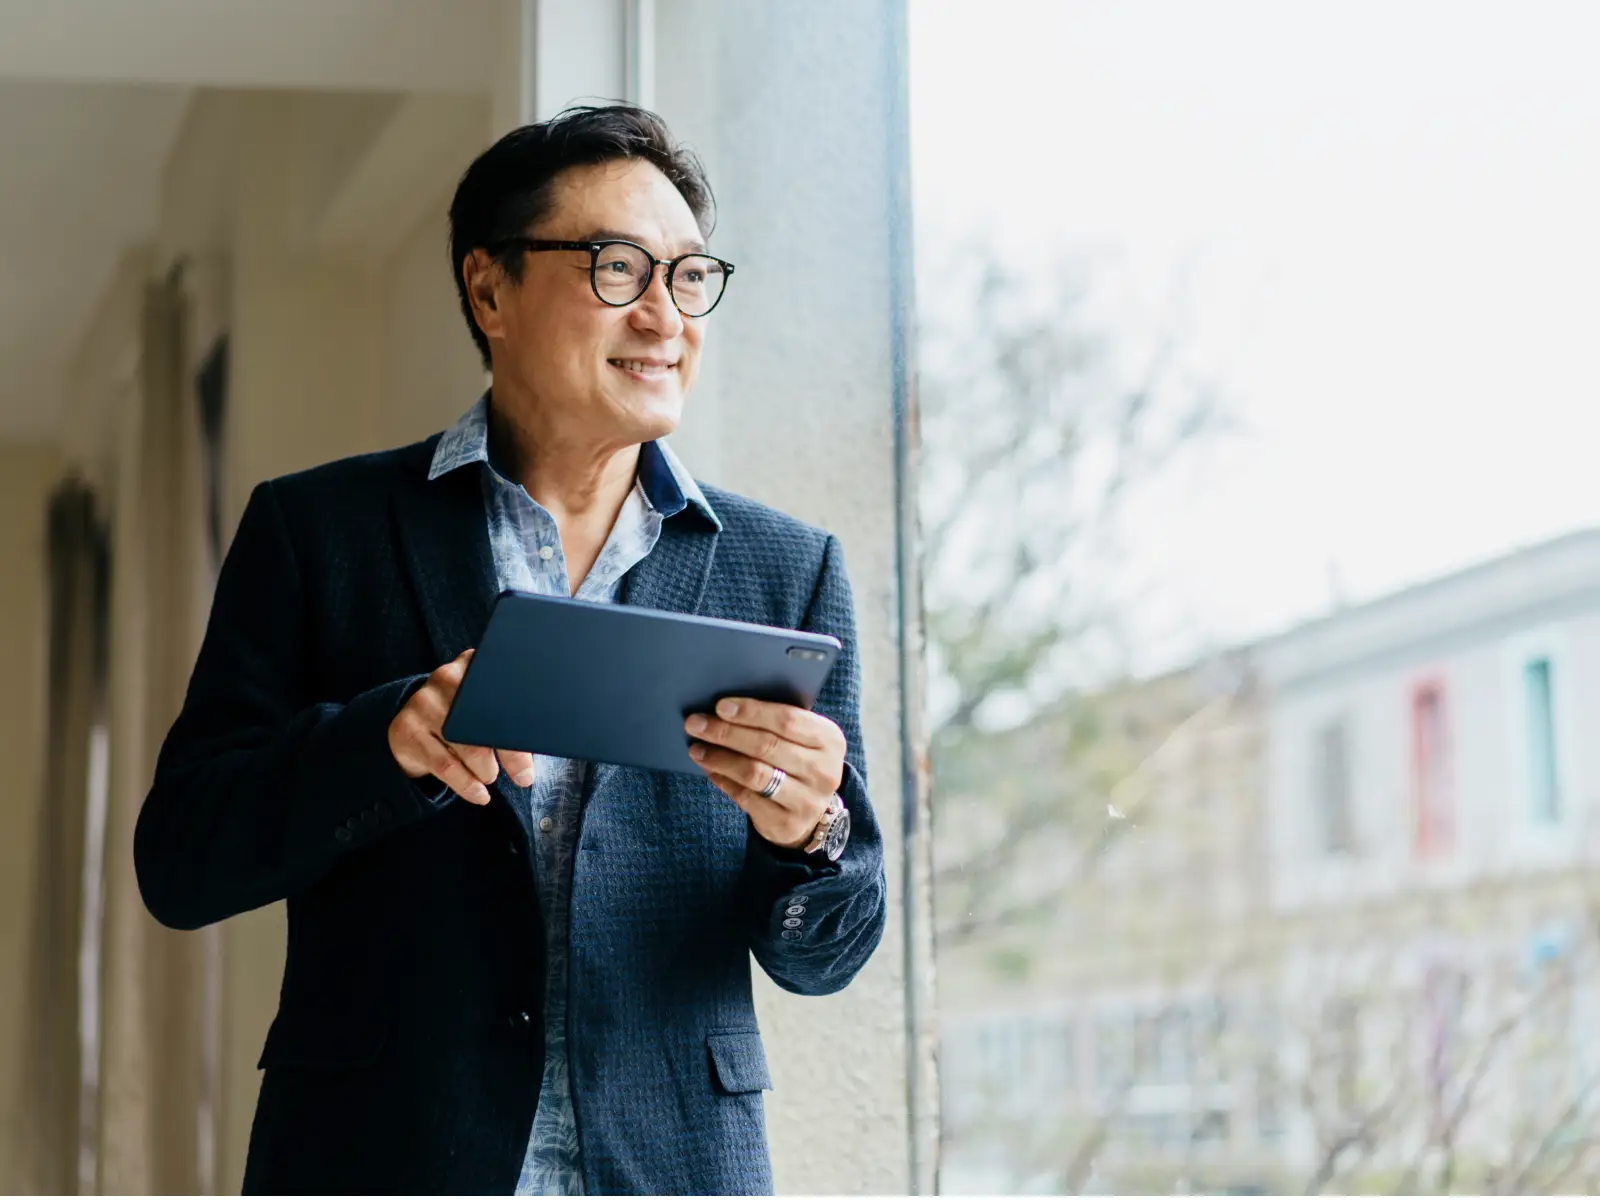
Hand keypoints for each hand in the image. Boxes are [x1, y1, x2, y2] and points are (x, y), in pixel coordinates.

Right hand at [388, 649, 534, 805]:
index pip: (505, 690)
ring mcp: (422, 703)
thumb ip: (511, 713)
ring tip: (492, 778)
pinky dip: (466, 784)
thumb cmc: (463, 719)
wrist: (411, 728)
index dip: (523, 720)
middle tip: (524, 776)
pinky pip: (444, 765)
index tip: (539, 743)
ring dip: (486, 770)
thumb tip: (545, 742)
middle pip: (485, 718)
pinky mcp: (406, 731)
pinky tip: (480, 794)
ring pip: (465, 744)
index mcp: (473, 666)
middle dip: (510, 753)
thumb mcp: (485, 707)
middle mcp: (445, 677)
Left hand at [685, 698, 845, 850]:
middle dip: (726, 733)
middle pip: (767, 745)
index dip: (752, 712)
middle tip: (696, 724)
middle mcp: (823, 770)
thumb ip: (775, 723)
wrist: (812, 812)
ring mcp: (807, 800)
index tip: (720, 706)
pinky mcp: (786, 823)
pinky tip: (710, 769)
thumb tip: (724, 710)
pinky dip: (724, 781)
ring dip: (720, 758)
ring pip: (754, 773)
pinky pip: (746, 797)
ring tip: (696, 749)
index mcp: (829, 740)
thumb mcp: (801, 740)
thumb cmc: (798, 762)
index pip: (787, 720)